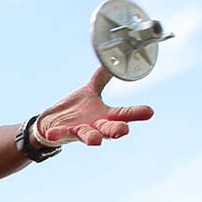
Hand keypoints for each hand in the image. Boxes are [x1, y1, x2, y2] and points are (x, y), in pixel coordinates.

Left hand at [33, 66, 156, 147]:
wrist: (51, 123)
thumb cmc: (75, 109)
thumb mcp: (90, 91)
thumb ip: (101, 78)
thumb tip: (112, 61)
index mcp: (105, 115)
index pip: (124, 113)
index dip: (136, 113)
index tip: (150, 112)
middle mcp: (95, 125)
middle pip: (109, 128)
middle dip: (116, 130)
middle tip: (123, 130)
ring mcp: (78, 130)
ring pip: (87, 135)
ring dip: (92, 137)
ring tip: (96, 141)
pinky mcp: (61, 132)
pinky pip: (59, 134)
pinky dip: (56, 135)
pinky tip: (52, 134)